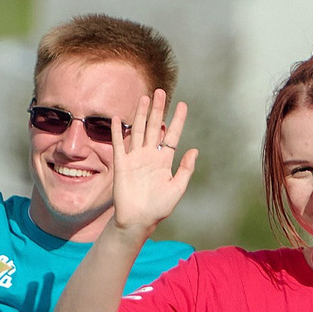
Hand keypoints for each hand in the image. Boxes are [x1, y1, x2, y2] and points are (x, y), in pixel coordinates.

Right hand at [108, 87, 198, 235]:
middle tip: (160, 92)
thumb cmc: (159, 207)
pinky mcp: (122, 164)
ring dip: (141, 114)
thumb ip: (185, 169)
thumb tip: (194, 150)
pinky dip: (118, 131)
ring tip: (145, 98)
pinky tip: (117, 118)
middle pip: (154, 127)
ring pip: (138, 130)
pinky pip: (119, 144)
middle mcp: (150, 155)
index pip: (172, 135)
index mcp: (164, 160)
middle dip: (158, 110)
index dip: (177, 120)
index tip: (183, 105)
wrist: (138, 220)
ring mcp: (135, 158)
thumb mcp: (177, 188)